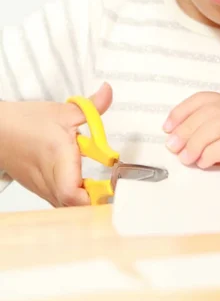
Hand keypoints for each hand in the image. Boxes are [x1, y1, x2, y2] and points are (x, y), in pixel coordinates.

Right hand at [0, 83, 112, 206]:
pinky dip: (74, 199)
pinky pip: (60, 203)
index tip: (112, 186)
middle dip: (96, 202)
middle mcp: (49, 179)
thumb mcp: (64, 111)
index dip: (93, 196)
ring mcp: (43, 189)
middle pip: (74, 208)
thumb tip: (108, 91)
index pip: (71, 193)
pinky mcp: (40, 191)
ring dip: (86, 202)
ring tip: (100, 186)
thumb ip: (92, 106)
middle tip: (111, 187)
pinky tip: (84, 185)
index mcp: (57, 157)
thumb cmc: (26, 122)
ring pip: (67, 209)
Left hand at [163, 92, 219, 191]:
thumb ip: (201, 130)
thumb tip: (172, 134)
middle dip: (187, 129)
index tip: (167, 128)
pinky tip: (203, 163)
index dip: (182, 111)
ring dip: (196, 142)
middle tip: (173, 147)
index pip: (205, 98)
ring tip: (186, 158)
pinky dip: (210, 153)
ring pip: (219, 125)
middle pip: (211, 111)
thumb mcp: (217, 139)